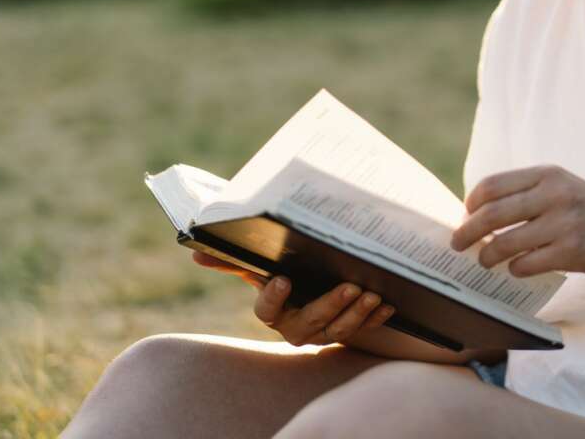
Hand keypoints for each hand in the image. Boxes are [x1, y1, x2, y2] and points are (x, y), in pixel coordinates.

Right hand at [191, 251, 395, 345]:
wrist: (312, 287)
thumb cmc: (283, 271)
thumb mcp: (259, 264)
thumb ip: (232, 259)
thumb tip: (196, 251)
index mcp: (272, 310)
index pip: (265, 311)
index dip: (272, 298)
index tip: (282, 279)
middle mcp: (295, 326)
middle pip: (310, 322)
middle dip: (330, 305)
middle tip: (350, 286)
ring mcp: (322, 333)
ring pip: (338, 331)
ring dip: (356, 315)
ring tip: (372, 294)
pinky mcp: (347, 332)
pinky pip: (362, 331)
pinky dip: (375, 319)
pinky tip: (388, 304)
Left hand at [449, 165, 584, 278]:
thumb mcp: (562, 188)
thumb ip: (526, 193)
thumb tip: (477, 213)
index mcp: (548, 174)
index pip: (492, 185)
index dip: (471, 203)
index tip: (465, 216)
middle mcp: (554, 194)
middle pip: (491, 214)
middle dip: (467, 232)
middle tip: (457, 244)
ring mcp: (563, 223)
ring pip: (504, 243)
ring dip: (487, 256)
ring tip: (484, 261)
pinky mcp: (571, 251)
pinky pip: (525, 264)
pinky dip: (514, 269)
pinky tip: (516, 269)